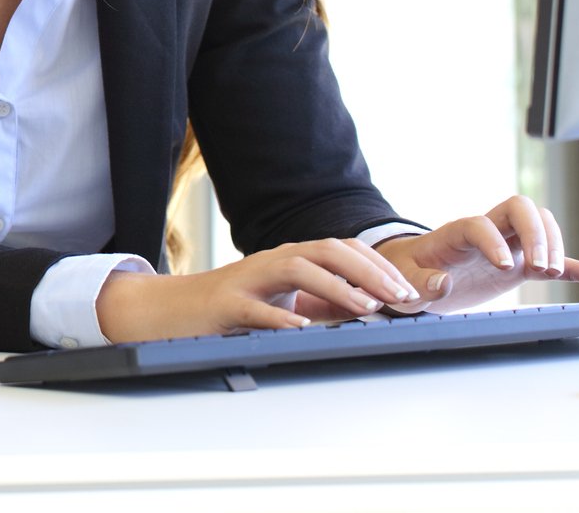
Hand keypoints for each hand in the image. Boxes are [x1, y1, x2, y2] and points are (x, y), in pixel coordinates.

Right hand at [97, 238, 419, 342]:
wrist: (171, 311)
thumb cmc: (230, 308)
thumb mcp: (281, 300)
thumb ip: (319, 301)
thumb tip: (370, 310)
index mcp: (288, 259)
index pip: (339, 250)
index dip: (376, 266)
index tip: (407, 289)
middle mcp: (271, 261)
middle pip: (324, 250)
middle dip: (368, 271)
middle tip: (400, 297)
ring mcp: (247, 281)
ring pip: (296, 269)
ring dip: (335, 287)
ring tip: (365, 308)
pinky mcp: (225, 304)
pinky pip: (256, 309)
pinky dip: (281, 317)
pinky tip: (302, 329)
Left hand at [373, 196, 578, 313]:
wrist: (413, 275)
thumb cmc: (406, 275)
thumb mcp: (404, 282)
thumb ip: (420, 284)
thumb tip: (443, 282)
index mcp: (453, 233)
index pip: (480, 223)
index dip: (494, 241)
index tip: (504, 266)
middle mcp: (484, 232)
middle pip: (518, 208)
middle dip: (535, 233)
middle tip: (541, 268)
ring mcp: (505, 245)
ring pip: (538, 224)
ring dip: (553, 244)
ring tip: (553, 273)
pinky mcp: (519, 264)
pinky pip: (550, 259)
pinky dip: (574, 265)